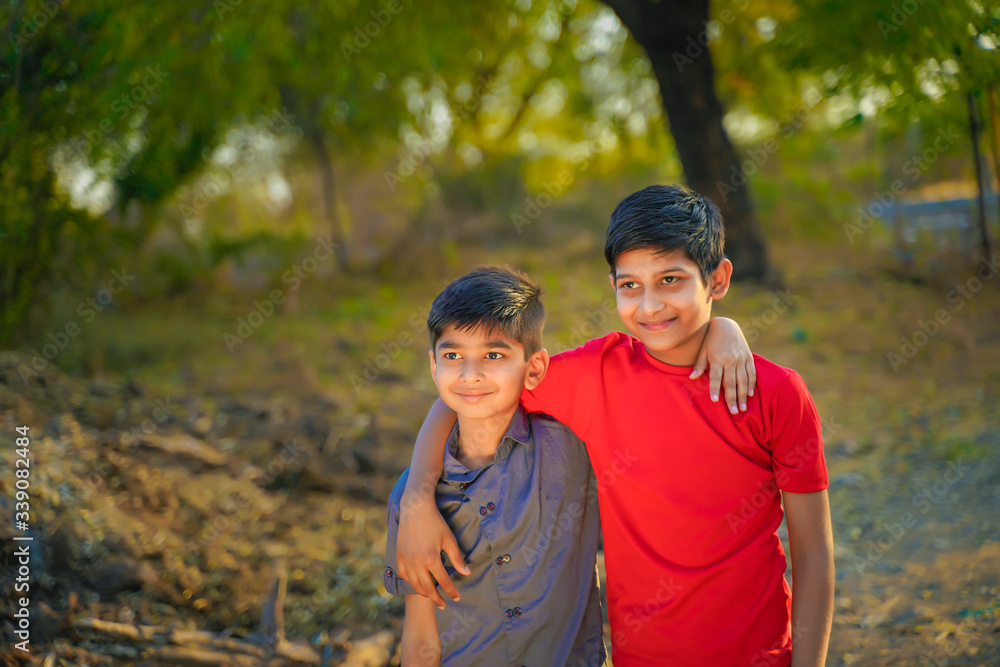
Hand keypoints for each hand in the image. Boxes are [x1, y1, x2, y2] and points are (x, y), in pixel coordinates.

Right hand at [396, 490, 470, 608]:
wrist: (416, 507)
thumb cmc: (435, 522)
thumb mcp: (449, 539)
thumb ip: (457, 558)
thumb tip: (466, 573)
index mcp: (431, 559)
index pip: (443, 581)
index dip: (451, 591)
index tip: (457, 597)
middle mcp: (417, 562)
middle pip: (427, 587)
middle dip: (437, 599)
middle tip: (444, 605)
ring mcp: (406, 559)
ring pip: (414, 583)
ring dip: (423, 592)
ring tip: (431, 596)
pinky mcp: (399, 553)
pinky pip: (403, 573)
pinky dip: (409, 581)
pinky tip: (415, 583)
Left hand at [691, 317, 755, 413]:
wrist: (726, 325)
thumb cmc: (711, 339)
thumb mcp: (702, 351)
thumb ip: (699, 365)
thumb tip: (692, 378)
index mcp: (717, 358)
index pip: (716, 377)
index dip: (715, 389)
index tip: (715, 401)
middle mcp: (730, 360)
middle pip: (731, 382)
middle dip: (732, 398)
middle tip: (734, 412)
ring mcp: (741, 359)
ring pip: (743, 380)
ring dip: (743, 395)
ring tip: (743, 408)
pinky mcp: (748, 357)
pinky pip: (751, 373)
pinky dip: (751, 384)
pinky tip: (750, 395)